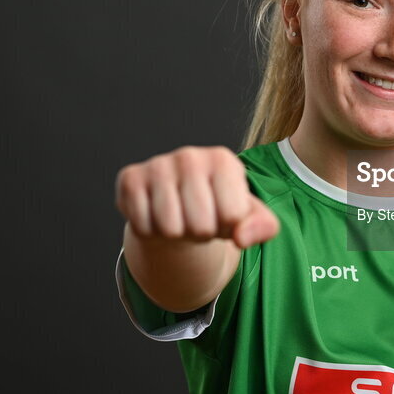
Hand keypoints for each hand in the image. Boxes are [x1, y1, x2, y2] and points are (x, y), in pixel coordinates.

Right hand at [115, 146, 278, 248]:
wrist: (177, 207)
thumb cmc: (217, 210)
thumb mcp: (249, 218)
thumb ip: (263, 227)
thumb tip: (242, 238)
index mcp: (224, 161)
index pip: (233, 216)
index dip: (228, 227)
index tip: (222, 215)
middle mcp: (190, 156)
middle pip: (201, 225)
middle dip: (202, 234)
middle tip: (198, 220)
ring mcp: (158, 165)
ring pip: (171, 229)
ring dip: (176, 235)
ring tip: (180, 218)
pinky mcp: (131, 178)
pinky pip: (143, 226)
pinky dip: (151, 233)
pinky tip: (157, 216)